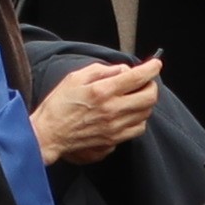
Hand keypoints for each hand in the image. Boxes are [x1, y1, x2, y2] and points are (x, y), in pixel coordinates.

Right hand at [31, 57, 160, 162]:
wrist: (49, 134)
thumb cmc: (58, 105)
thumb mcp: (76, 77)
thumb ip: (103, 70)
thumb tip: (123, 71)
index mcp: (103, 91)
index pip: (138, 77)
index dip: (152, 68)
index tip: (155, 64)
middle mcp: (113, 110)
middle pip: (150, 97)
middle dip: (152, 85)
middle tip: (145, 82)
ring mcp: (115, 128)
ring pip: (146, 114)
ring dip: (145, 103)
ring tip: (134, 97)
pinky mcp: (114, 140)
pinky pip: (138, 129)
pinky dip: (139, 119)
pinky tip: (128, 114)